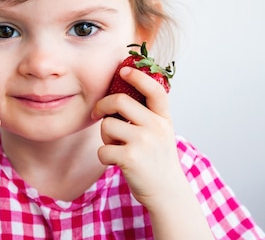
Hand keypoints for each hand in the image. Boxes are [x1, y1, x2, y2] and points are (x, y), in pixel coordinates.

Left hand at [92, 67, 187, 207]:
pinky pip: (102, 148)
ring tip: (117, 147)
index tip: (123, 71)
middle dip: (103, 105)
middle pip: (119, 101)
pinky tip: (116, 162)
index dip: (138, 77)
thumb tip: (117, 96)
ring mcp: (144, 142)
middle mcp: (156, 127)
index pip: (154, 90)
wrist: (167, 193)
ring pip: (107, 125)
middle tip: (98, 113)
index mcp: (164, 118)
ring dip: (106, 137)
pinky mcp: (130, 158)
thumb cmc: (156, 160)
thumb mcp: (160, 133)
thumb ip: (146, 115)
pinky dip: (104, 156)